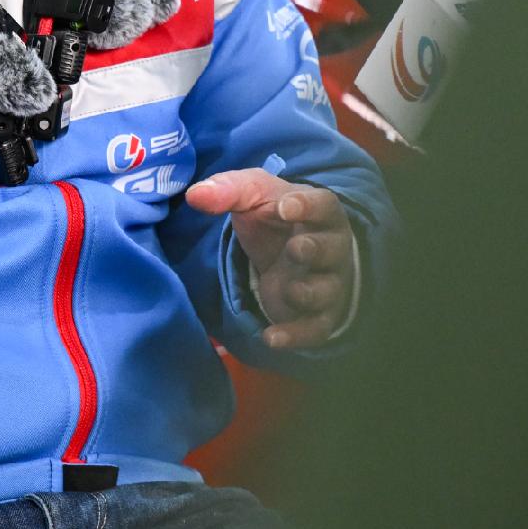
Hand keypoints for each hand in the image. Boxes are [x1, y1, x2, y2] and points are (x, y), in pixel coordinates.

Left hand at [183, 169, 357, 349]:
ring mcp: (326, 283)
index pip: (323, 205)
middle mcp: (331, 248)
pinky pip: (314, 329)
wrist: (284, 249)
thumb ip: (227, 190)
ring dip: (308, 292)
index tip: (285, 207)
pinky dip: (295, 336)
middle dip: (316, 250)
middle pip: (332, 250)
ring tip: (290, 290)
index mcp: (320, 212)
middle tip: (296, 249)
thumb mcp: (252, 195)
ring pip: (326, 291)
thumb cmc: (274, 216)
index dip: (308, 206)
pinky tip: (271, 338)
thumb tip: (195, 196)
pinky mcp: (316, 315)